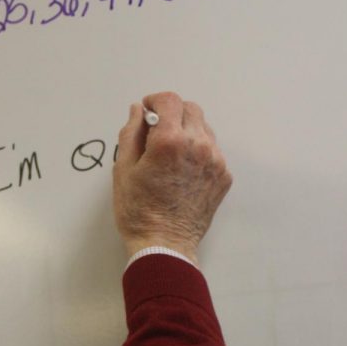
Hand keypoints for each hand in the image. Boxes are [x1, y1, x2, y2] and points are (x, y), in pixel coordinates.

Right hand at [113, 92, 231, 264]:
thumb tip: (138, 110)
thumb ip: (131, 133)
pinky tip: (181, 170)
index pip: (169, 100)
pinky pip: (212, 150)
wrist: (164, 244)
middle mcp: (198, 145)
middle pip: (190, 109)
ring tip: (169, 153)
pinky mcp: (223, 175)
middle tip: (155, 132)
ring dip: (186, 130)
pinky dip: (197, 150)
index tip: (146, 110)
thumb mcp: (123, 169)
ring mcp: (215, 161)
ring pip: (204, 128)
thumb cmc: (138, 211)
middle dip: (171, 113)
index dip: (155, 101)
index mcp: (170, 141)